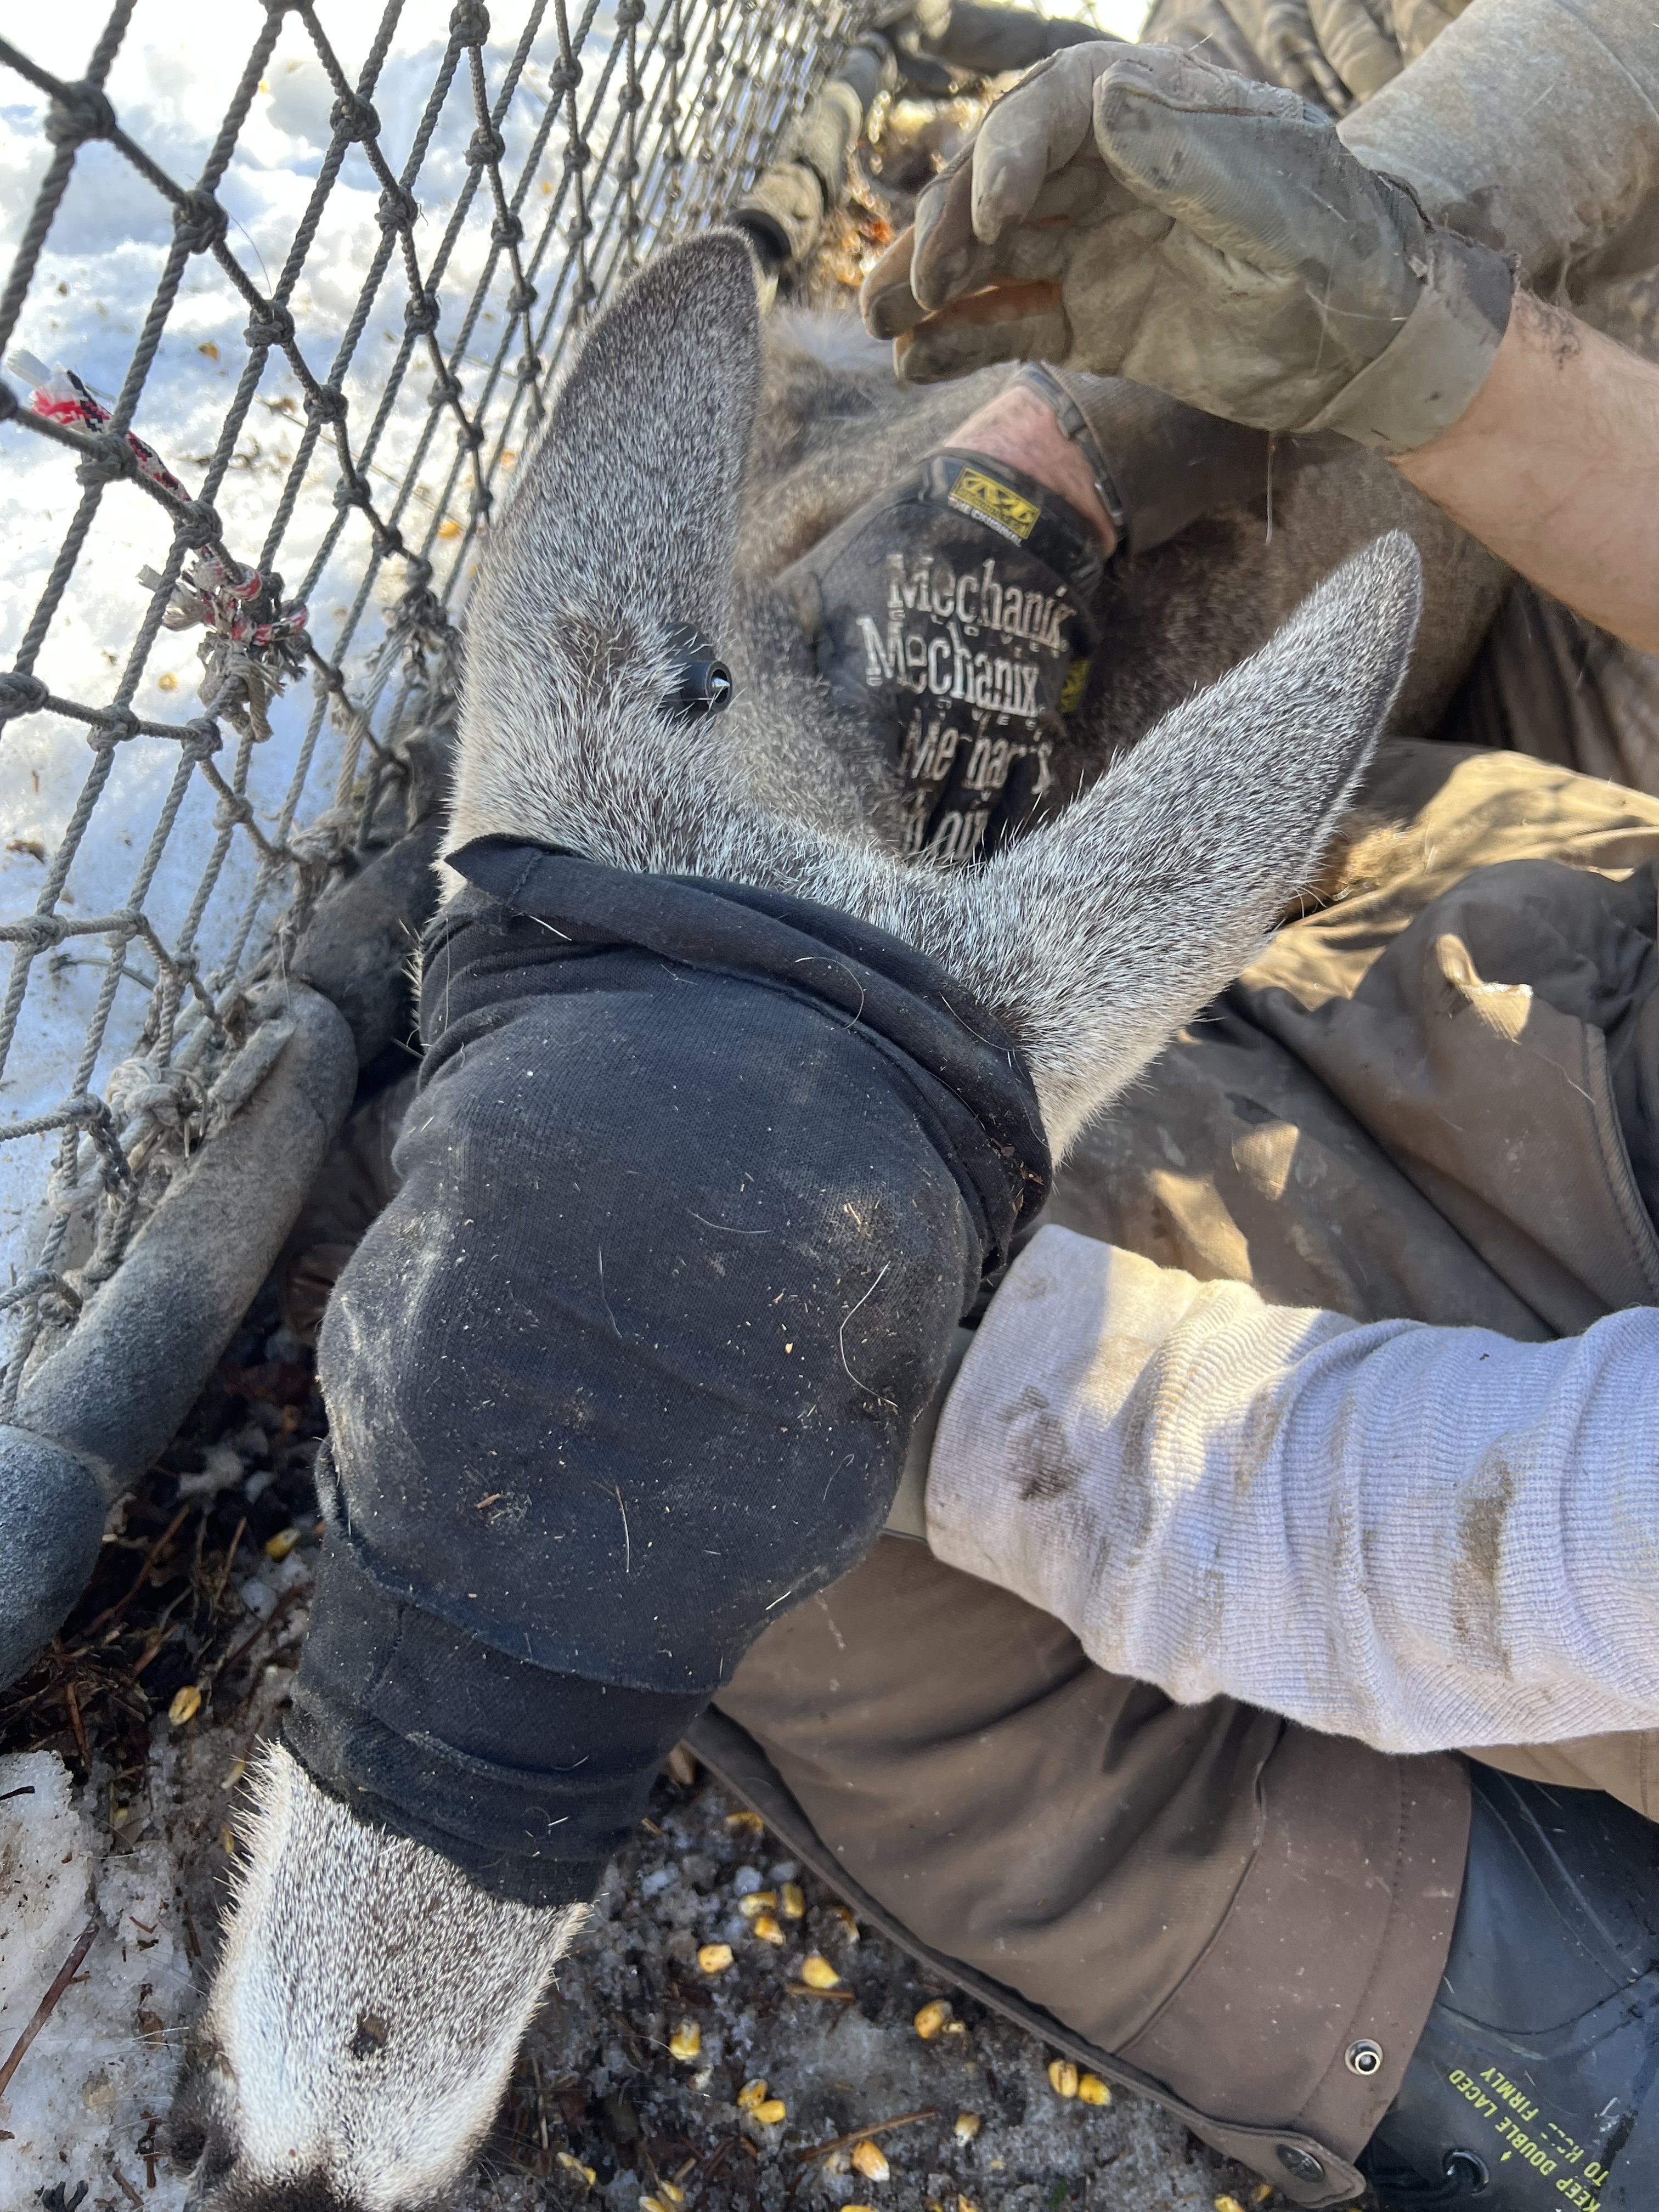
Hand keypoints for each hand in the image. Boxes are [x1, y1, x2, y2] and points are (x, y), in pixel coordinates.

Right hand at [861, 42, 1510, 452]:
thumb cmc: (1344, 252)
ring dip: (929, 283)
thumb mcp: (1280, 197)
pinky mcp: (1092, 322)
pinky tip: (912, 362)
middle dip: (946, 226)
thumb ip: (1192, 152)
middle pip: (1001, 184)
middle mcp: (1112, 176)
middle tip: (914, 284)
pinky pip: (1010, 326)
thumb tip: (1098, 95)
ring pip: (990, 257)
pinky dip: (959, 342)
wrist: (1372, 346)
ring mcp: (1095, 251)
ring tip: (878, 318)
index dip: (1005, 155)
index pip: (1052, 111)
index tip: (987, 214)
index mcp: (1156, 118)